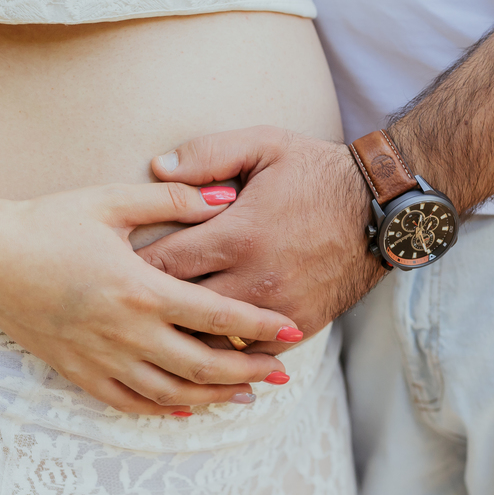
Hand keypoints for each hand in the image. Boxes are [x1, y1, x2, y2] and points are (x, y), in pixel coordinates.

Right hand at [0, 181, 302, 415]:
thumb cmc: (47, 223)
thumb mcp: (110, 201)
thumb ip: (172, 201)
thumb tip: (226, 198)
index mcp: (140, 288)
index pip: (216, 315)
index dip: (258, 326)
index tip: (291, 329)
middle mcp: (126, 332)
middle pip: (204, 363)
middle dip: (249, 369)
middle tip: (282, 371)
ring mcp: (101, 357)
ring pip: (173, 391)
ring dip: (215, 395)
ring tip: (247, 393)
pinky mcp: (78, 371)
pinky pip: (130, 402)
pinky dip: (165, 408)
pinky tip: (188, 406)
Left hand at [136, 127, 386, 354]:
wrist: (381, 206)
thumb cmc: (316, 171)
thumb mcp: (263, 144)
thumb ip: (206, 153)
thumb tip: (155, 167)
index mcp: (238, 234)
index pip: (164, 264)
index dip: (132, 269)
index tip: (111, 270)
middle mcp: (256, 279)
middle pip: (180, 310)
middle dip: (150, 308)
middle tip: (121, 307)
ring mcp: (280, 308)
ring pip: (212, 340)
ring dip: (185, 335)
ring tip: (155, 330)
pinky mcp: (301, 325)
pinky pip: (250, 349)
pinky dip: (226, 347)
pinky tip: (204, 343)